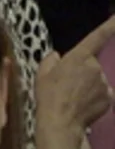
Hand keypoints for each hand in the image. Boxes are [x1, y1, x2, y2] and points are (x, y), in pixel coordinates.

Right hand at [35, 13, 114, 148]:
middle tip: (67, 85)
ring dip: (88, 86)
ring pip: (97, 80)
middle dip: (82, 72)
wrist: (60, 122)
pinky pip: (102, 94)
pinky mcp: (109, 98)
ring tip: (73, 98)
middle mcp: (96, 67)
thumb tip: (57, 56)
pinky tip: (82, 106)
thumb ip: (51, 60)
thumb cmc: (48, 95)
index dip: (110, 26)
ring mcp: (105, 83)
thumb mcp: (41, 74)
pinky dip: (94, 98)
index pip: (98, 37)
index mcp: (79, 57)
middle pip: (91, 65)